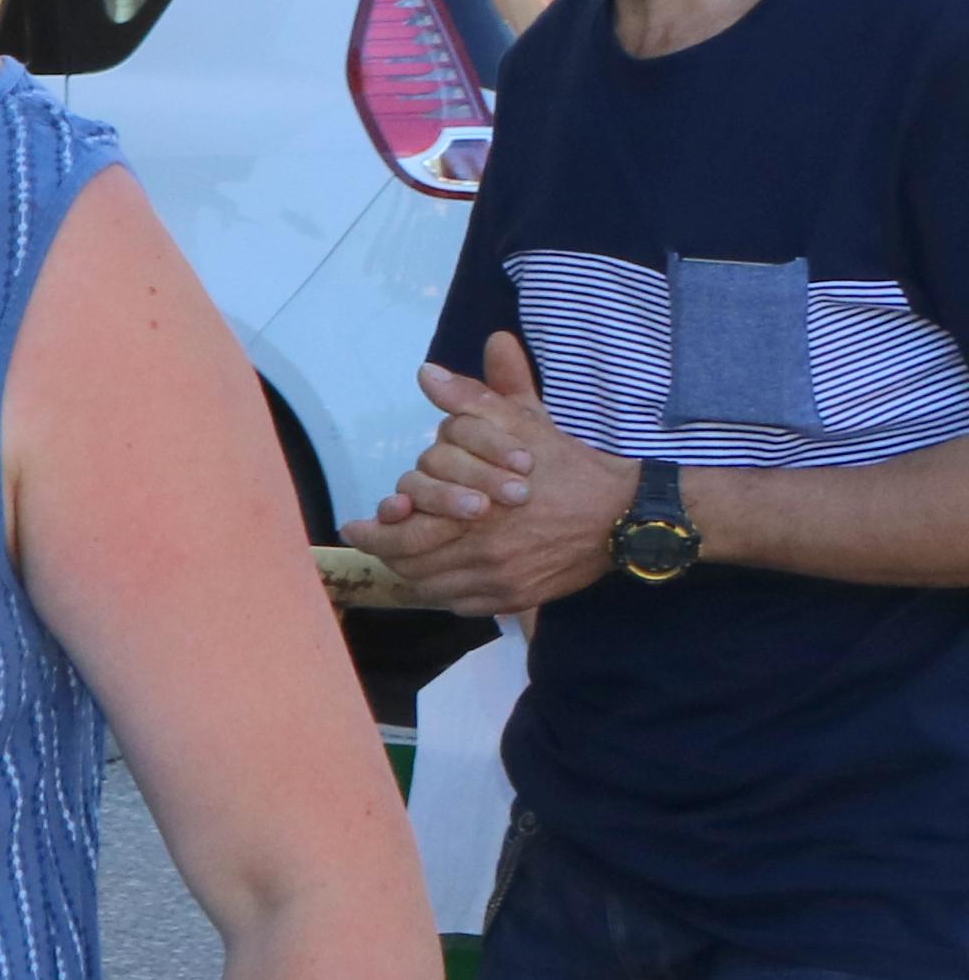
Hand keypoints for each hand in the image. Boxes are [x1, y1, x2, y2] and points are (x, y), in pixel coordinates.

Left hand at [344, 332, 634, 614]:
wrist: (627, 513)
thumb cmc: (569, 465)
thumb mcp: (523, 421)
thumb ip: (472, 398)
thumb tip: (427, 374)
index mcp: (475, 510)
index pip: (400, 532)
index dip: (372, 531)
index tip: (354, 526)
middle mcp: (483, 552)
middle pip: (410, 564)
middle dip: (386, 552)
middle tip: (371, 541)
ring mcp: (502, 580)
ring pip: (433, 587)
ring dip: (413, 572)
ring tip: (403, 558)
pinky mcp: (520, 599)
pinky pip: (463, 605)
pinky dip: (445, 592)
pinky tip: (441, 576)